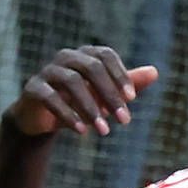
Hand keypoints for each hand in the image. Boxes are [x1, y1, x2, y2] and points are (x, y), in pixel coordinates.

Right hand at [9, 44, 158, 137]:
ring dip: (91, 108)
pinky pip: (50, 97)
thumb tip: (155, 71)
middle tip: (125, 121)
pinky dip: (68, 115)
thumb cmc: (80, 101)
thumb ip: (129, 83)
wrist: (44, 117)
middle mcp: (65, 58)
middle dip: (110, 94)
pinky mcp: (33, 88)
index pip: (105, 56)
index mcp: (85, 55)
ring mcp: (47, 71)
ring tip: (104, 132)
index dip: (119, 74)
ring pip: (71, 81)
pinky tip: (82, 131)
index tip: (132, 99)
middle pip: (90, 67)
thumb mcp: (106, 94)